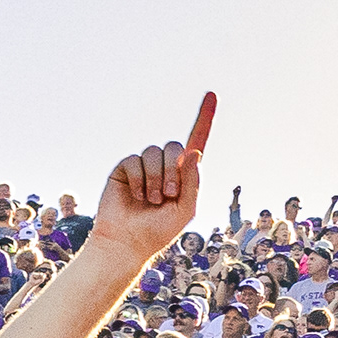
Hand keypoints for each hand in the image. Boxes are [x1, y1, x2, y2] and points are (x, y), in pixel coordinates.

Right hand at [89, 96, 214, 262]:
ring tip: (151, 200)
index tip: (212, 95)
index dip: (205, 118)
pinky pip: (134, 160)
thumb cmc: (159, 230)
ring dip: (155, 178)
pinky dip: (137, 179)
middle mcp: (165, 165)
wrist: (127, 242)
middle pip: (175, 146)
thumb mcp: (185, 210)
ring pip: (154, 152)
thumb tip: (194, 152)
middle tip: (168, 196)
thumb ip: (193, 182)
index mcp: (184, 173)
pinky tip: (135, 195)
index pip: (196, 140)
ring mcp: (144, 166)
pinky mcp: (124, 169)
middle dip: (173, 171)